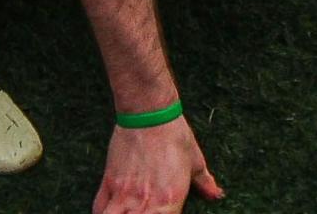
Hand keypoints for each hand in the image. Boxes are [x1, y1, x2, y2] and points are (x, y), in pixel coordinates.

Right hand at [97, 109, 221, 213]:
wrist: (148, 112)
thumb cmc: (174, 134)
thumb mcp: (195, 160)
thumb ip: (205, 183)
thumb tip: (217, 194)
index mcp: (171, 200)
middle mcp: (146, 202)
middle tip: (141, 212)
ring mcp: (124, 194)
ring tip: (125, 213)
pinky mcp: (109, 181)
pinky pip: (99, 207)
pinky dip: (102, 213)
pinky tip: (109, 212)